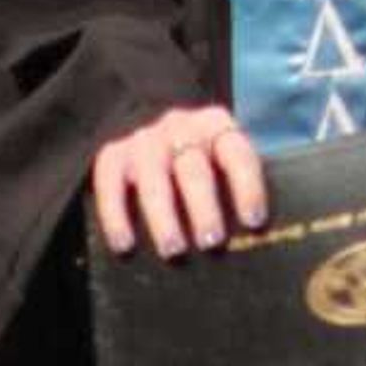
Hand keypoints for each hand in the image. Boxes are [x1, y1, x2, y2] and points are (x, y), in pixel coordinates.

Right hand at [91, 106, 268, 260]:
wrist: (145, 115)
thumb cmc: (200, 158)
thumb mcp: (222, 156)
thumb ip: (236, 185)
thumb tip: (256, 238)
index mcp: (217, 127)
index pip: (237, 155)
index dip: (247, 187)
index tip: (253, 222)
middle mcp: (180, 128)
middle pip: (193, 170)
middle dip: (203, 208)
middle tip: (211, 242)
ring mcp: (144, 141)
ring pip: (154, 180)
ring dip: (164, 218)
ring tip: (173, 250)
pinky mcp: (112, 155)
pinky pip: (110, 185)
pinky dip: (116, 216)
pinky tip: (124, 245)